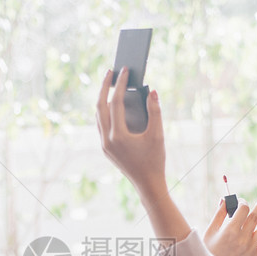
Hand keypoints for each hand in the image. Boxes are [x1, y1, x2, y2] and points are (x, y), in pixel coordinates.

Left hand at [96, 68, 165, 200]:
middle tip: (110, 72)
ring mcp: (104, 145)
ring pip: (98, 116)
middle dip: (104, 87)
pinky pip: (101, 125)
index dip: (121, 85)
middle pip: (100, 107)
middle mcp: (107, 140)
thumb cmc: (155, 160)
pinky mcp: (106, 148)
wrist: (148, 184)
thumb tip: (152, 91)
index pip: (116, 103)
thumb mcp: (158, 135)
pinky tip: (112, 104)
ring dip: (103, 99)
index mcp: (118, 136)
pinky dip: (105, 112)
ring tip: (110, 85)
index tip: (124, 71)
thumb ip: (155, 112)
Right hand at [203, 195, 256, 255]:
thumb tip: (225, 200)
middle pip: (256, 216)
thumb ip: (219, 214)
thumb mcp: (209, 231)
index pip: (243, 210)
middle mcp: (243, 238)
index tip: (241, 202)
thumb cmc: (207, 252)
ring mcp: (251, 247)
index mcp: (230, 230)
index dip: (243, 203)